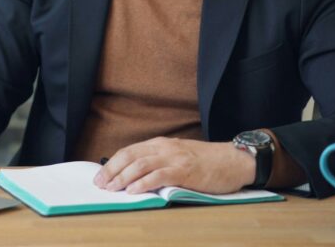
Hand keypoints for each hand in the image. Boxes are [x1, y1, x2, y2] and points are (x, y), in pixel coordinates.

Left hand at [93, 137, 254, 194]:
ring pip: (141, 165)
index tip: (100, 175)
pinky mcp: (185, 171)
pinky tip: (133, 190)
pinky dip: (144, 183)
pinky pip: (159, 175)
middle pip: (130, 156)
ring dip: (123, 177)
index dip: (112, 163)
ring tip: (112, 188)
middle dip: (112, 170)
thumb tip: (135, 176)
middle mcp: (164, 148)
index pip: (129, 151)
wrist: (234, 160)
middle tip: (100, 184)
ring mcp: (175, 158)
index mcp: (161, 144)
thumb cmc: (206, 162)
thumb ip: (159, 162)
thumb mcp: (178, 156)